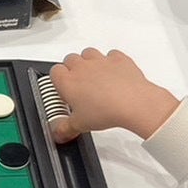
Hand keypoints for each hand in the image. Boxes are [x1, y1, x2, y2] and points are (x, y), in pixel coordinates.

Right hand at [46, 48, 179, 142]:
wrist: (133, 103)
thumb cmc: (105, 110)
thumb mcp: (80, 125)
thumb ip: (65, 129)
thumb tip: (59, 134)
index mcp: (68, 81)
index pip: (54, 72)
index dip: (58, 79)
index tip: (63, 89)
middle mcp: (82, 67)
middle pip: (70, 59)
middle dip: (72, 69)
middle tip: (78, 85)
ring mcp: (100, 61)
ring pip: (88, 53)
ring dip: (89, 61)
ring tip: (94, 76)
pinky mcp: (119, 59)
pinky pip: (112, 54)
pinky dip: (111, 61)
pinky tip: (113, 72)